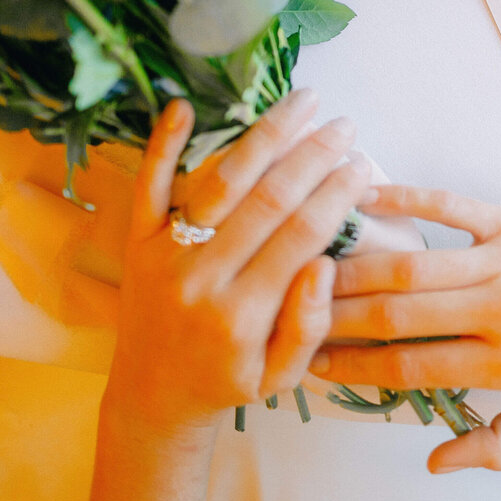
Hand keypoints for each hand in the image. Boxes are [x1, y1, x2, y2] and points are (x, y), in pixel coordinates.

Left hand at [105, 90, 374, 434]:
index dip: (335, 196)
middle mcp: (201, 278)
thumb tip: (325, 264)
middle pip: (267, 200)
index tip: (362, 166)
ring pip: (221, 181)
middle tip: (344, 126)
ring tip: (302, 102)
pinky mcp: (138, 241)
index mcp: (241, 315)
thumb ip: (307, 326)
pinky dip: (164, 144)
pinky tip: (184, 105)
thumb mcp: (281, 378)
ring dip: (265, 135)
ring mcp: (165, 254)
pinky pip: (149, 185)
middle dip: (312, 156)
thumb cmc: (228, 382)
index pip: (300, 238)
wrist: (152, 398)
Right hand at [310, 188, 500, 472]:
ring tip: (315, 271)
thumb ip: (497, 439)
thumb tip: (436, 461)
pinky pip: (449, 206)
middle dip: (341, 319)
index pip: (414, 367)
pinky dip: (405, 199)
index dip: (358, 369)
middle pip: (400, 314)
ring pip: (414, 265)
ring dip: (357, 269)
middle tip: (296, 316)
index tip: (316, 366)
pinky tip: (366, 197)